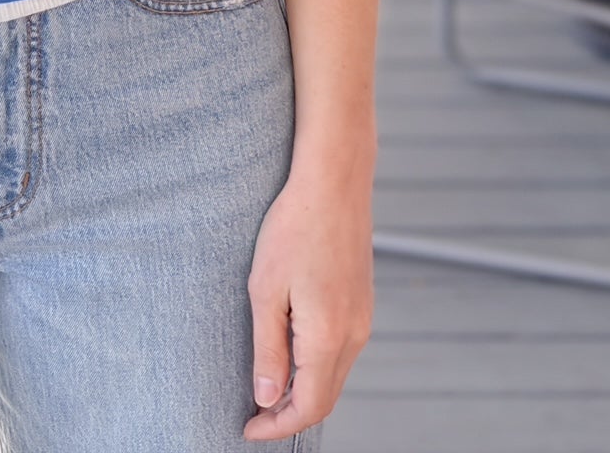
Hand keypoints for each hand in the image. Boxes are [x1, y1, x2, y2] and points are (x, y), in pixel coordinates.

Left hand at [241, 166, 373, 440]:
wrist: (334, 181)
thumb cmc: (294, 228)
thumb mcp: (265, 289)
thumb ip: (267, 348)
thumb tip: (266, 398)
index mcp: (328, 337)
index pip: (308, 407)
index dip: (277, 426)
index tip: (247, 429)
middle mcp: (353, 335)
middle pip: (325, 398)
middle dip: (289, 413)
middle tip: (253, 414)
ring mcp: (362, 318)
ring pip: (334, 375)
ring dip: (303, 390)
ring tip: (266, 386)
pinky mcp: (362, 302)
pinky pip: (341, 351)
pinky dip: (316, 366)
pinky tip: (290, 352)